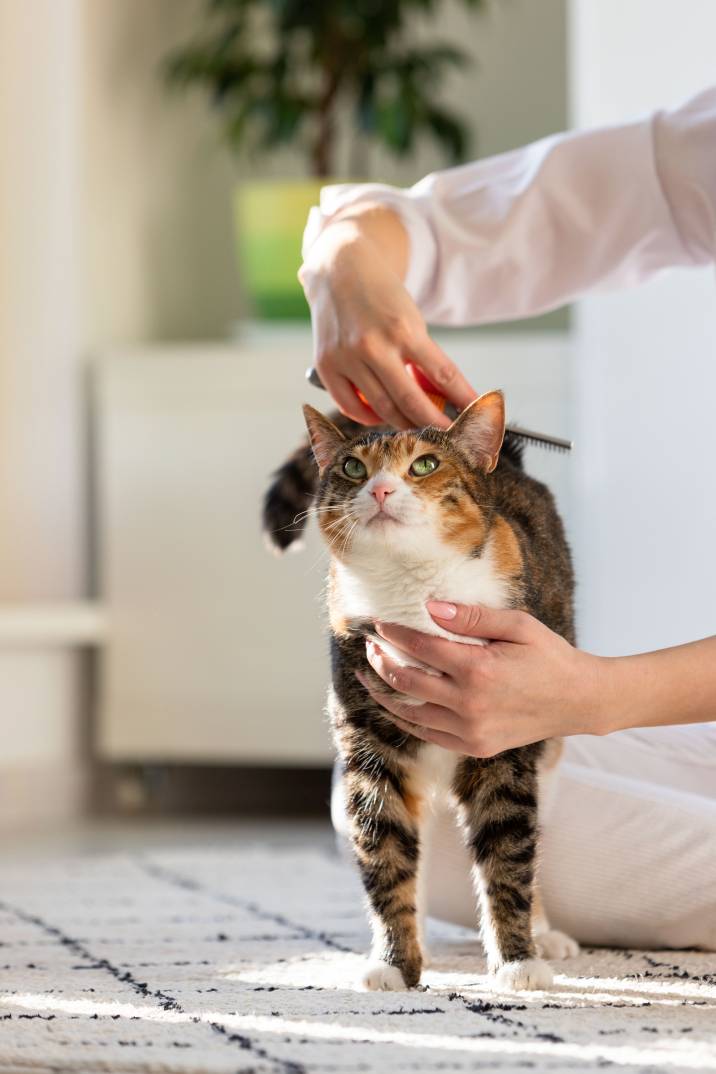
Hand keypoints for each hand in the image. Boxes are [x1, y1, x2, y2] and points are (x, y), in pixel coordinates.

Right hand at [299, 210, 476, 428]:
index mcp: (404, 330)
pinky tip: (380, 414)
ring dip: (404, 424)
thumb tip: (441, 400)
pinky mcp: (326, 366)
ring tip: (417, 427)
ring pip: (381, 409)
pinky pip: (349, 406)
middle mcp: (374, 345)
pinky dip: (368, 417)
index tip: (474, 417)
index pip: (443, 375)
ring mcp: (347, 358)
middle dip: (434, 425)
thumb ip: (423, 360)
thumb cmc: (381, 297)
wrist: (340, 270)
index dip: (462, 400)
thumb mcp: (411, 320)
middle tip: (447, 436)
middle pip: (411, 402)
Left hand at [357, 601, 603, 755]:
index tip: (377, 623)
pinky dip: (404, 719)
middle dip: (380, 661)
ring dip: (383, 692)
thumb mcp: (518, 625)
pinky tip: (393, 704)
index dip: (393, 633)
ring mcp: (470, 730)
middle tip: (369, 647)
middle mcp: (469, 703)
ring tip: (368, 675)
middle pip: (405, 681)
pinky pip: (427, 735)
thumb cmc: (549, 656)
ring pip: (409, 712)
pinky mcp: (475, 747)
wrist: (579, 700)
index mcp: (478, 669)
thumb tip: (430, 606)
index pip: (419, 647)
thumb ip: (471, 617)